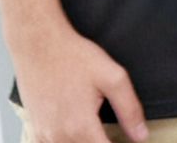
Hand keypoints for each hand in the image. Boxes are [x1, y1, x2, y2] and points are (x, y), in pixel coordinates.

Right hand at [11, 23, 147, 142]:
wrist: (38, 44)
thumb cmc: (72, 57)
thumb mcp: (112, 78)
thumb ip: (129, 110)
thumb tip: (140, 135)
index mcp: (81, 127)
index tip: (126, 141)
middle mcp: (59, 136)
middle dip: (102, 142)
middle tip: (112, 134)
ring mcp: (44, 134)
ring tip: (96, 132)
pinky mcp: (35, 129)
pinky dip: (67, 142)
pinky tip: (76, 133)